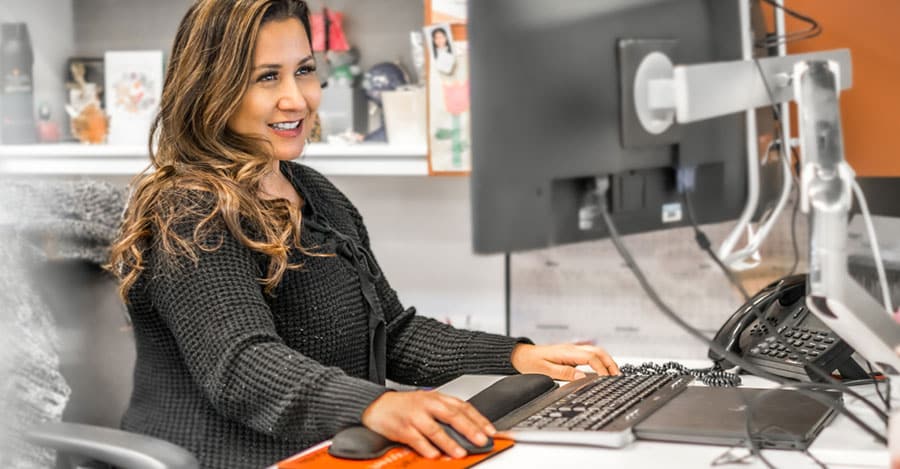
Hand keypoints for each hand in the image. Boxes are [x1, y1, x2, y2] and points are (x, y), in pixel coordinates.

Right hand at [361, 390, 494, 458]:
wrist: (377, 405)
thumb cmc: (405, 407)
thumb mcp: (428, 404)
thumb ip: (447, 414)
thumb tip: (471, 430)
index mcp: (437, 398)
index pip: (463, 407)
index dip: (478, 419)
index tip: (490, 431)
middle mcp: (427, 404)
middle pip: (452, 415)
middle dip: (469, 429)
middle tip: (481, 440)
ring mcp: (414, 416)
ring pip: (435, 428)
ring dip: (449, 441)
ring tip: (459, 451)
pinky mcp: (402, 428)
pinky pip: (416, 439)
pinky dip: (426, 447)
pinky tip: (434, 454)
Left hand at [510, 343, 619, 379]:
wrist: (521, 355)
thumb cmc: (531, 362)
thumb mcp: (546, 371)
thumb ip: (565, 374)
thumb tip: (582, 378)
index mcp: (567, 353)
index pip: (591, 358)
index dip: (601, 369)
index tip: (606, 380)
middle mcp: (572, 349)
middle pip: (598, 352)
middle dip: (610, 364)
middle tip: (618, 377)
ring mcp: (572, 349)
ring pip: (596, 352)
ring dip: (607, 362)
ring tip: (614, 374)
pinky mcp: (571, 353)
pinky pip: (590, 354)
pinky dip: (600, 361)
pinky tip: (602, 369)